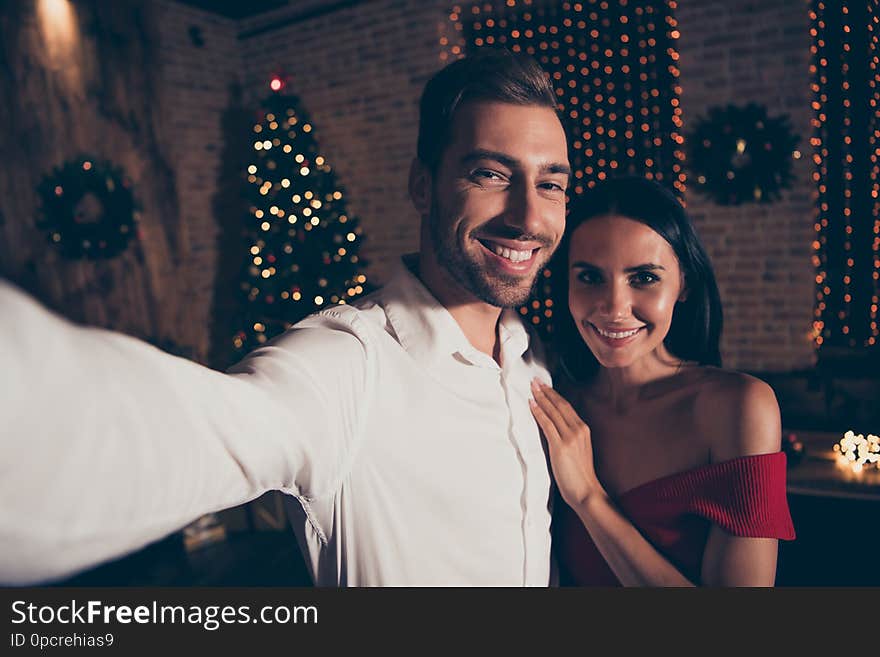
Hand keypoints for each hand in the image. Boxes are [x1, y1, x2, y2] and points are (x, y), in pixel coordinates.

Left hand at [529, 379, 602, 507]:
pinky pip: (547, 424)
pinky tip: (531, 404)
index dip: (555, 396)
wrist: (586, 492)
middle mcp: (579, 430)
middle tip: (535, 381)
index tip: (545, 386)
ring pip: (553, 412)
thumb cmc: (580, 476)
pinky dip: (539, 413)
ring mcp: (570, 437)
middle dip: (547, 392)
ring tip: (532, 388)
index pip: (567, 408)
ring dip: (541, 398)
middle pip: (560, 406)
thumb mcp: (576, 452)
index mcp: (584, 430)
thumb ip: (567, 439)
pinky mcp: (561, 446)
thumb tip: (550, 430)